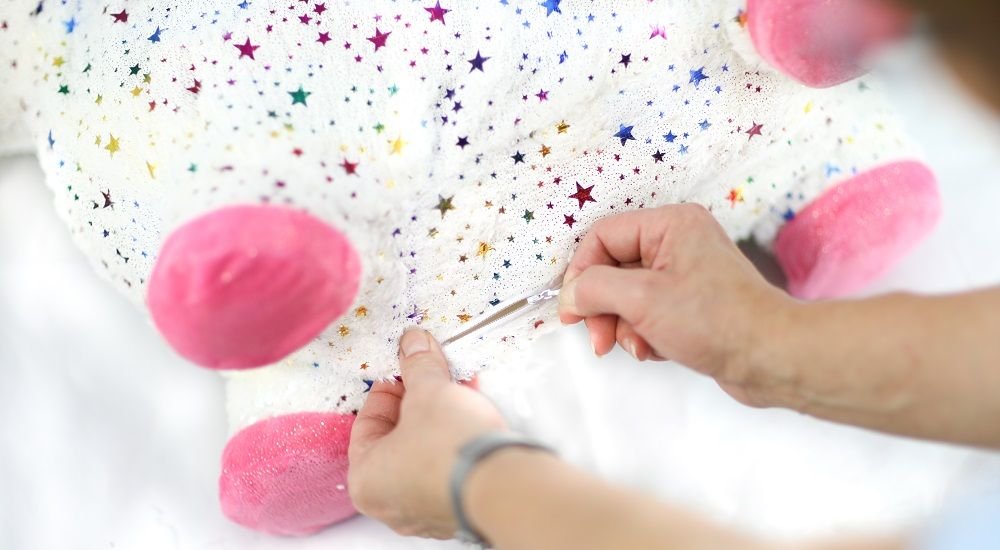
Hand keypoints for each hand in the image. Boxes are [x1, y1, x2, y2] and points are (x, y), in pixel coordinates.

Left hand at [348, 328, 507, 538]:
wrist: (504, 487)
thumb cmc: (450, 449)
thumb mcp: (429, 392)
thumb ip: (418, 366)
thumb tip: (413, 345)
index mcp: (365, 479)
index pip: (366, 423)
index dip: (388, 389)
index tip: (405, 371)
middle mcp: (390, 504)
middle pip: (396, 439)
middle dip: (418, 403)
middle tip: (432, 379)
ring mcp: (424, 513)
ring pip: (424, 455)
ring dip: (439, 421)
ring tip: (458, 393)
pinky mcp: (456, 511)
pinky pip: (447, 471)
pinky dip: (455, 445)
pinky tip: (471, 420)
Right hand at [559, 204, 794, 406]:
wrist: (772, 358)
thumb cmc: (717, 321)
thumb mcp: (642, 300)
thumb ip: (595, 289)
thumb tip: (571, 293)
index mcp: (670, 224)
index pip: (603, 236)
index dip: (581, 273)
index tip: (572, 310)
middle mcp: (678, 242)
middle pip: (612, 268)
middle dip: (603, 307)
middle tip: (600, 339)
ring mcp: (686, 273)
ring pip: (627, 295)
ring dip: (623, 325)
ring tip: (639, 347)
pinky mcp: (691, 303)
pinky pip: (648, 312)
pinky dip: (644, 333)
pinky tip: (657, 349)